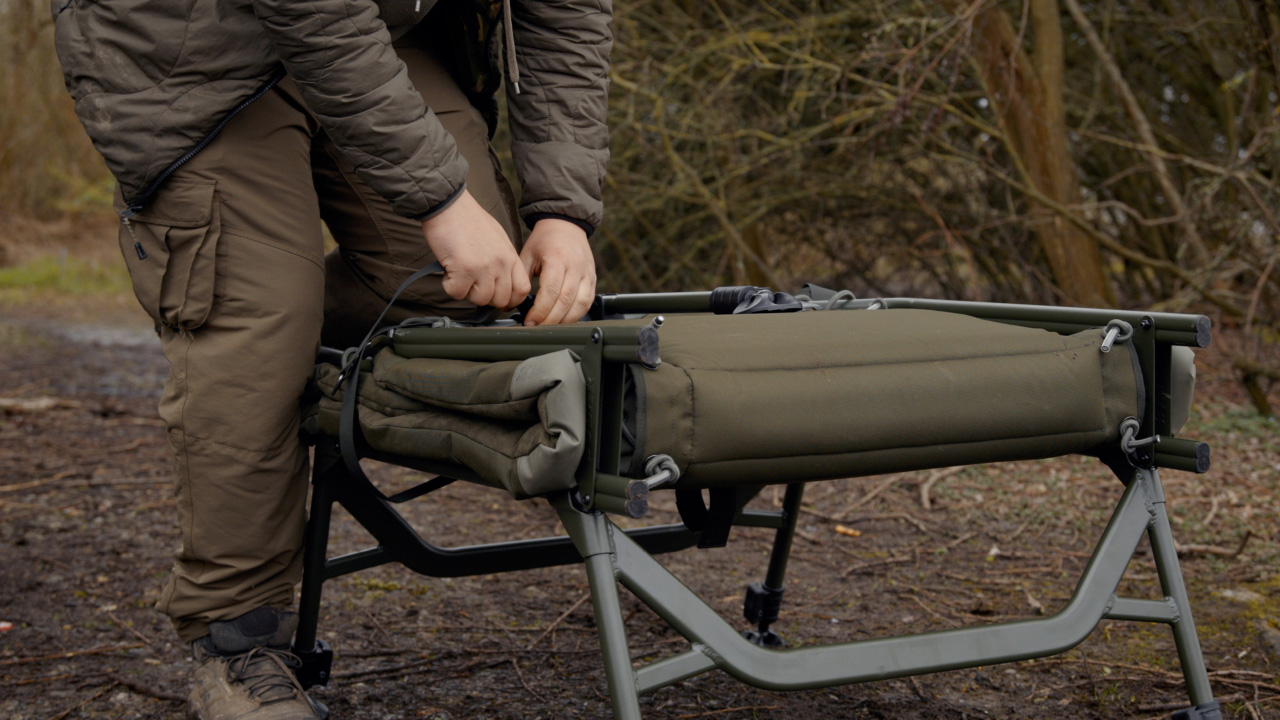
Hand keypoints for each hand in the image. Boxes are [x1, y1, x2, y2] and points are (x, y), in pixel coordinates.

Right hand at [421, 189, 530, 308]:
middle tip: (472, 283)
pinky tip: (449, 271)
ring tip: (459, 273)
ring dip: (466, 291)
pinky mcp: (463, 270)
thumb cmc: (469, 220)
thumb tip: (501, 283)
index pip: (522, 290)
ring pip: (479, 300)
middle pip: (500, 300)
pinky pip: (457, 293)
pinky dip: (449, 286)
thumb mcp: (498, 239)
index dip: (510, 300)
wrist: (449, 205)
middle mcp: (501, 264)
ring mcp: (483, 268)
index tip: (498, 297)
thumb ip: (503, 261)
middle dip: (484, 296)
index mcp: (510, 256)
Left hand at [520, 218, 596, 325]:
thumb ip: (521, 279)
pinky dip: (577, 315)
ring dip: (565, 320)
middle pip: (565, 301)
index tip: (529, 321)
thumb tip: (511, 304)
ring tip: (550, 327)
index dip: (540, 310)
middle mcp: (575, 266)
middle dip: (550, 319)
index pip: (551, 290)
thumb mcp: (527, 254)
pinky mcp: (593, 279)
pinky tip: (564, 320)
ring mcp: (587, 273)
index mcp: (557, 258)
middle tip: (536, 328)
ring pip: (580, 304)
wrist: (566, 225)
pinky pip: (588, 302)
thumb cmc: (545, 240)